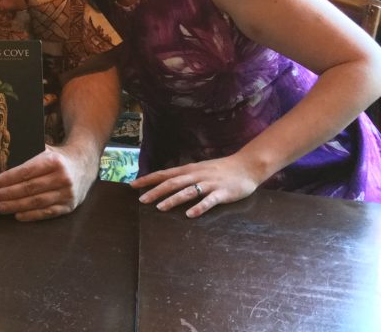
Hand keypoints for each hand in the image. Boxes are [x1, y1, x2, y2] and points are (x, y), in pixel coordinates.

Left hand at [0, 145, 95, 221]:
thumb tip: (2, 166)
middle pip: (30, 188)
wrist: (84, 165)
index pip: (26, 172)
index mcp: (53, 161)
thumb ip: (28, 157)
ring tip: (1, 207)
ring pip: (37, 202)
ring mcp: (67, 193)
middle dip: (9, 193)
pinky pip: (47, 213)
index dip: (8, 179)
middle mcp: (62, 177)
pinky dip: (31, 215)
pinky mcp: (69, 206)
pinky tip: (18, 215)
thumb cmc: (58, 158)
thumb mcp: (46, 151)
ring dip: (16, 206)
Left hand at [130, 154, 261, 217]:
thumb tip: (166, 181)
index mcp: (189, 170)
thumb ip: (185, 176)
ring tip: (160, 208)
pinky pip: (209, 201)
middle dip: (155, 191)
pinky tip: (189, 215)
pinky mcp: (222, 193)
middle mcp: (196, 175)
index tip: (133, 185)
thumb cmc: (221, 169)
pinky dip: (198, 207)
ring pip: (187, 192)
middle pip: (172, 183)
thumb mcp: (199, 169)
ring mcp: (209, 184)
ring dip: (173, 199)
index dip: (148, 179)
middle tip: (141, 200)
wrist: (246, 166)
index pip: (164, 174)